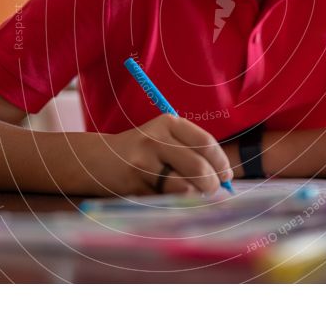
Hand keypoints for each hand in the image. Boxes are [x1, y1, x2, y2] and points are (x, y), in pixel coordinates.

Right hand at [86, 115, 233, 195]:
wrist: (98, 159)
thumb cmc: (142, 151)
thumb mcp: (164, 139)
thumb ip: (192, 151)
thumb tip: (225, 176)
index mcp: (168, 123)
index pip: (205, 143)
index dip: (221, 162)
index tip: (227, 176)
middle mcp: (155, 139)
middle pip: (198, 166)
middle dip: (212, 184)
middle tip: (213, 191)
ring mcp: (143, 162)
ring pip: (184, 187)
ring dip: (195, 197)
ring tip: (194, 196)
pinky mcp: (135, 184)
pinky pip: (167, 199)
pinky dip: (177, 203)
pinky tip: (173, 198)